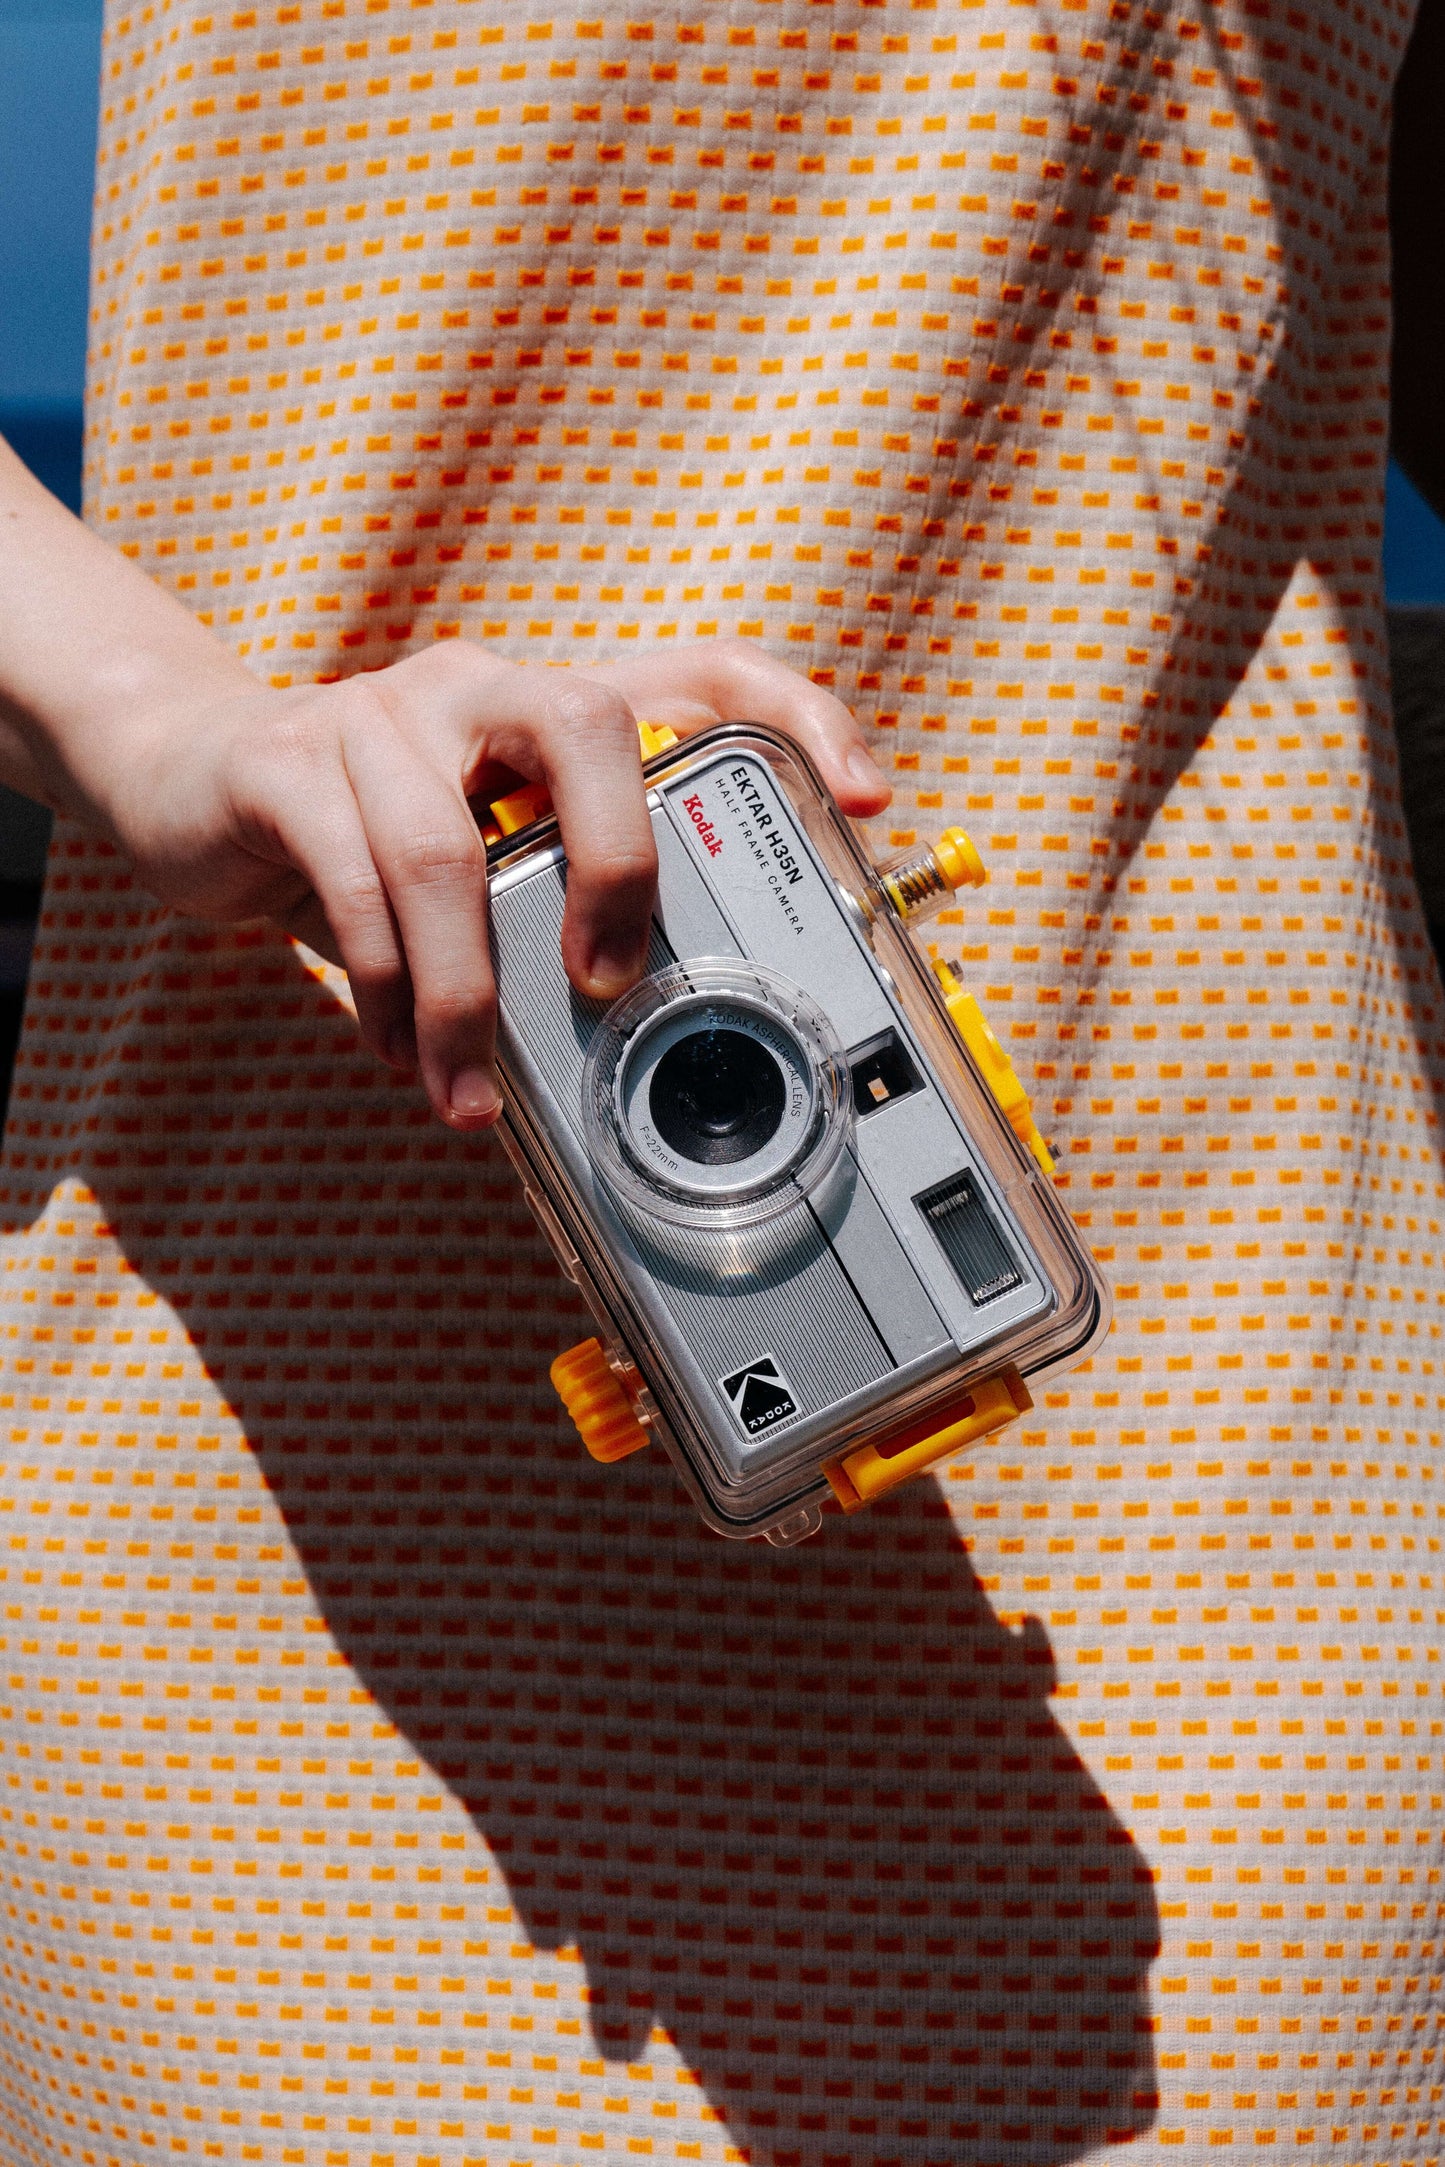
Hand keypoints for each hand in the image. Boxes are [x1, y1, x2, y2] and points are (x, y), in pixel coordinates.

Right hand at [107, 639, 889, 1131]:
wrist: (187, 783)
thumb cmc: (369, 838)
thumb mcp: (484, 862)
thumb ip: (555, 911)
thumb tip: (636, 1037)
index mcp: (554, 709)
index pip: (703, 672)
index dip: (797, 718)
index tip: (865, 803)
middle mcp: (482, 688)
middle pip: (587, 722)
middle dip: (619, 865)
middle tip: (608, 985)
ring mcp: (382, 714)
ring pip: (450, 848)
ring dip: (469, 998)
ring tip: (467, 1093)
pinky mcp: (285, 761)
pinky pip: (353, 881)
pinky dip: (386, 987)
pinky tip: (398, 1049)